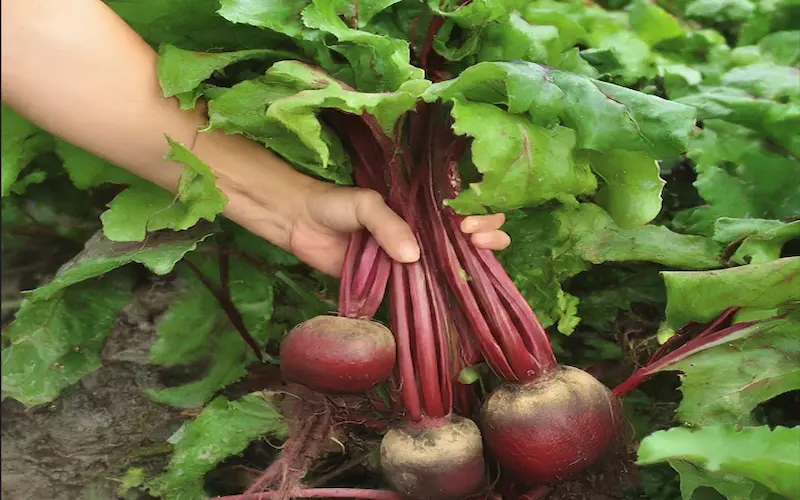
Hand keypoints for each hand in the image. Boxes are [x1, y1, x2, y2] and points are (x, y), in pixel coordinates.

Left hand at [289, 183, 510, 276]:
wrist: (301, 226)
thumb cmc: (335, 204)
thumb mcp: (366, 204)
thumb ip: (388, 225)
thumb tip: (413, 257)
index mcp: (424, 204)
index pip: (467, 206)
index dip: (481, 213)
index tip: (471, 224)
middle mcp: (427, 230)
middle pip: (472, 235)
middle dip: (488, 234)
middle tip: (476, 240)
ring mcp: (415, 257)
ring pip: (456, 262)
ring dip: (473, 264)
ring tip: (474, 261)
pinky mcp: (399, 282)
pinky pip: (427, 288)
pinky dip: (444, 293)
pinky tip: (457, 294)